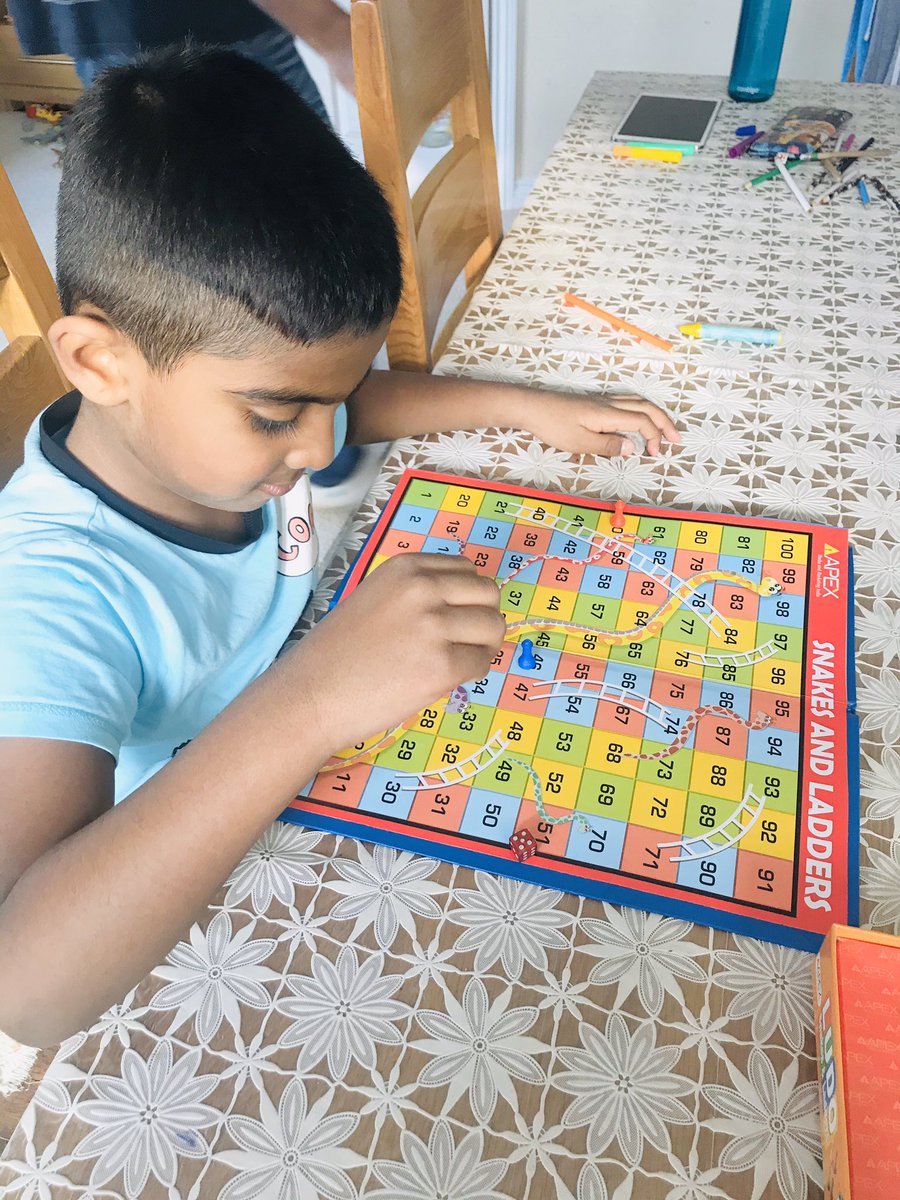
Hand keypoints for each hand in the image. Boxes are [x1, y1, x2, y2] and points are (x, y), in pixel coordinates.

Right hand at [291, 553, 504, 754]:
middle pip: (489, 593)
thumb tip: (466, 604)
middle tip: (464, 641)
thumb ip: (418, 593)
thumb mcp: (377, 598)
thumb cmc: (339, 652)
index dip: (466, 596)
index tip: (453, 617)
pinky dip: (472, 672)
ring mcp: (434, 626)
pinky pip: (483, 663)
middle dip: (482, 618)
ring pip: (493, 627)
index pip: (468, 569)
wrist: (312, 693)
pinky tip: (445, 679)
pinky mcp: (442, 666)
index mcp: (406, 567)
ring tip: (456, 660)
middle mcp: (423, 588)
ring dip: (482, 645)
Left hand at [520, 389, 680, 458]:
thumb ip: (607, 446)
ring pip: (638, 402)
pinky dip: (640, 412)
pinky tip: (636, 423)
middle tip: (676, 440)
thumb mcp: (579, 442)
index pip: (641, 421)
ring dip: (654, 416)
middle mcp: (609, 403)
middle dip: (664, 423)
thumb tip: (632, 448)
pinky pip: (627, 403)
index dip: (654, 436)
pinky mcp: (595, 403)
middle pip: (646, 407)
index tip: (654, 454)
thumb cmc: (552, 425)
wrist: (531, 406)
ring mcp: (602, 401)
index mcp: (608, 413)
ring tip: (662, 431)